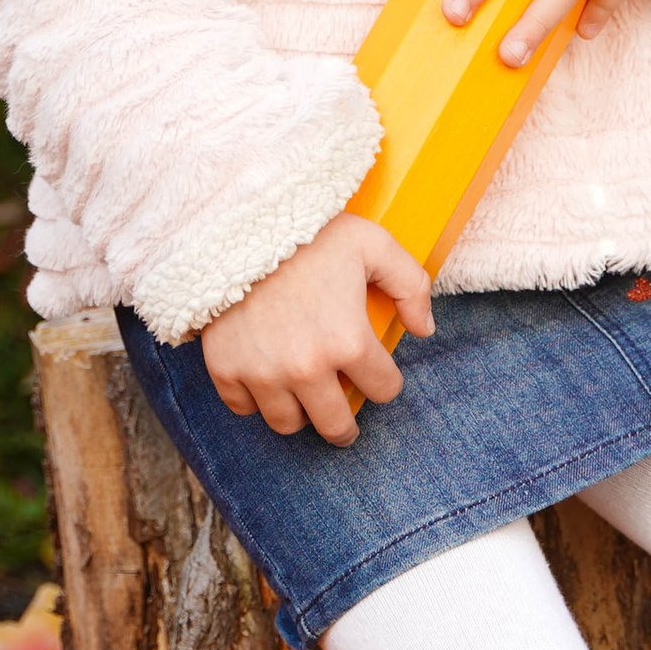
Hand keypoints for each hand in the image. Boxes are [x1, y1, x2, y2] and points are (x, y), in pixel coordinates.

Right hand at [199, 212, 434, 445]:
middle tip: (344, 422)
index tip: (375, 373)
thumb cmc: (310, 233)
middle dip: (346, 426)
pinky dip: (254, 399)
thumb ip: (411, 285)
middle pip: (336, 426)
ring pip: (288, 424)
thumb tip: (424, 328)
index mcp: (349, 342)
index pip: (383, 390)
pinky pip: (243, 407)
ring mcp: (263, 373)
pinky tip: (264, 380)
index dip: (384, 380)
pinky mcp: (226, 368)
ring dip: (300, 414)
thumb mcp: (374, 244)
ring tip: (303, 399)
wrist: (237, 223)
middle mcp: (307, 368)